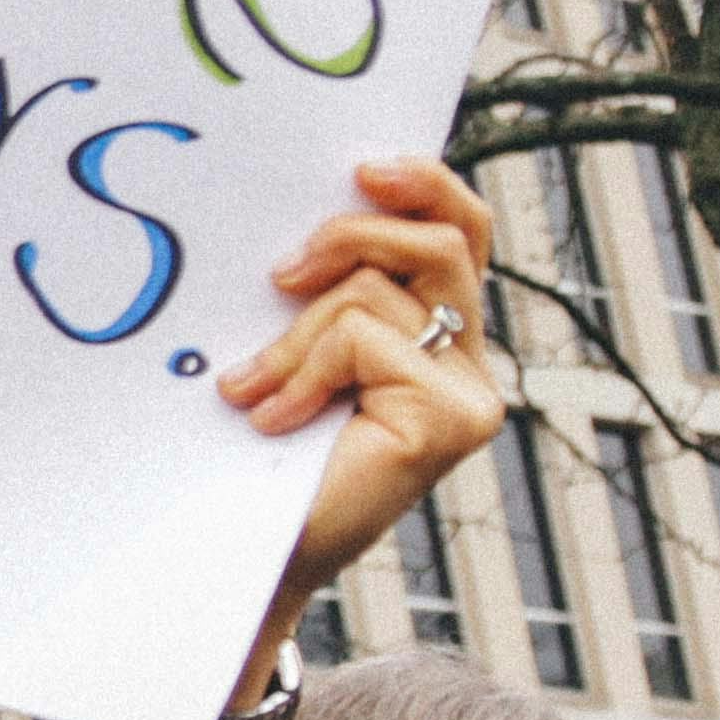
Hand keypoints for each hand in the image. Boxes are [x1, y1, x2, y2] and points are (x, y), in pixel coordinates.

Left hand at [220, 155, 509, 678]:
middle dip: (350, 236)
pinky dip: (302, 370)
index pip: (460, 228)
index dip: (425, 182)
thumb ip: (321, 292)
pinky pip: (364, 340)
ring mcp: (470, 392)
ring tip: (250, 385)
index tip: (362, 166)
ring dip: (296, 332)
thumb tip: (301, 217)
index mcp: (436, 331)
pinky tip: (272, 419)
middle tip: (279, 275)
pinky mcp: (454, 419)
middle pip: (441, 240)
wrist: (249, 553)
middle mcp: (468, 359)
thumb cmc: (259, 454)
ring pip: (383, 291)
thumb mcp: (295, 350)